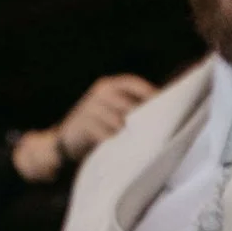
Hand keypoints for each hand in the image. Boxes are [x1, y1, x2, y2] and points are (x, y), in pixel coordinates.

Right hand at [13, 72, 153, 183]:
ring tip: (134, 142)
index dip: (150, 93)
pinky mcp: (84, 125)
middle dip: (142, 119)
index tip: (167, 105)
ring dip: (128, 134)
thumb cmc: (97, 126)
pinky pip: (107, 135)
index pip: (133, 83)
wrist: (64, 141)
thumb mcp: (111, 110)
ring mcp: (91, 107)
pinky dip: (115, 142)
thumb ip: (129, 106)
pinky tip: (118, 147)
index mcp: (107, 85)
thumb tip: (162, 110)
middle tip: (154, 131)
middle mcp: (100, 92)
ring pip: (120, 122)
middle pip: (130, 104)